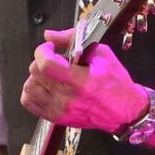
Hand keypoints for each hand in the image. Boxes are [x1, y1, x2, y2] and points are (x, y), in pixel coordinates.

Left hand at [20, 26, 149, 132]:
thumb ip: (74, 41)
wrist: (125, 111)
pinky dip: (33, 92)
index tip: (50, 48)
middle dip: (41, 60)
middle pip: (36, 73)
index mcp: (82, 81)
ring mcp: (61, 111)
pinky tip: (45, 86)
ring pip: (29, 88)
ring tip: (49, 74)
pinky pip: (30, 103)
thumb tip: (50, 35)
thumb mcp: (102, 55)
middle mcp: (69, 98)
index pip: (46, 64)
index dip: (43, 51)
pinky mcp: (57, 118)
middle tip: (53, 59)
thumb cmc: (116, 83)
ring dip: (36, 76)